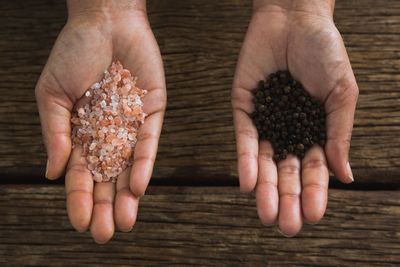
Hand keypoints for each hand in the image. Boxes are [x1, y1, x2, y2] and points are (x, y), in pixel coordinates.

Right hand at [35, 0, 165, 242]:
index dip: (79, 199)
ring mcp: (131, 125)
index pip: (80, 173)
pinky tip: (137, 186)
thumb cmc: (74, 53)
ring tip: (126, 221)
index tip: (81, 224)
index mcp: (82, 132)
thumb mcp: (52, 94)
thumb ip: (55, 132)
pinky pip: (149, 142)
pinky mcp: (152, 112)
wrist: (105, 22)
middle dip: (105, 206)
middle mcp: (108, 134)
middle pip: (107, 177)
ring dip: (127, 195)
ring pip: (129, 167)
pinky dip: (143, 163)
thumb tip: (53, 173)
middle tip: (106, 235)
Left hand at [232, 0, 357, 235]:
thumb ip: (339, 133)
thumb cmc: (324, 51)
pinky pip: (244, 137)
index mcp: (313, 130)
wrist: (295, 18)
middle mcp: (287, 130)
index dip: (314, 192)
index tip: (314, 214)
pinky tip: (247, 181)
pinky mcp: (244, 108)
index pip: (313, 168)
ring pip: (262, 161)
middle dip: (286, 198)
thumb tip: (345, 175)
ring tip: (265, 212)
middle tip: (287, 226)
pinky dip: (245, 158)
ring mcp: (265, 120)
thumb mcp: (341, 94)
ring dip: (264, 187)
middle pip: (285, 171)